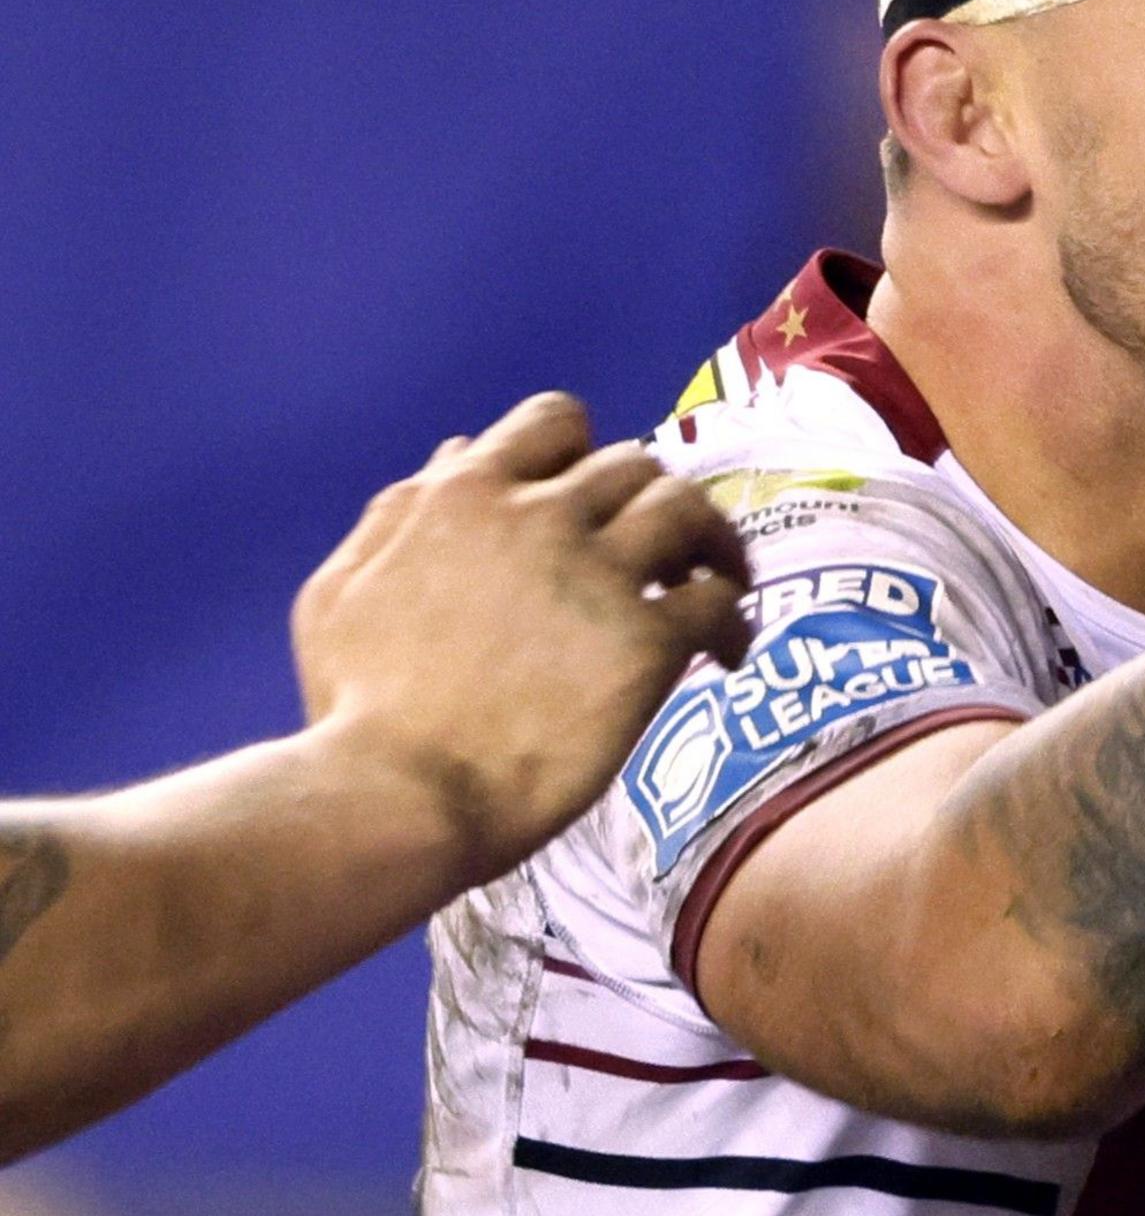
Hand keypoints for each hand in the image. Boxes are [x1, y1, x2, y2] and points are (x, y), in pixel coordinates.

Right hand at [293, 393, 752, 882]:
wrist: (398, 794)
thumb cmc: (356, 709)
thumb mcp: (341, 592)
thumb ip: (398, 517)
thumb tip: (458, 451)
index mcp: (463, 495)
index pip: (555, 422)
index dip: (588, 455)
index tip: (597, 501)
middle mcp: (540, 515)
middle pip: (636, 468)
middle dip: (654, 504)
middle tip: (664, 558)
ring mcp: (598, 575)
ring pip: (691, 515)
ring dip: (713, 544)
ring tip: (718, 588)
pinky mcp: (647, 642)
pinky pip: (720, 603)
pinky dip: (734, 621)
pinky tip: (726, 657)